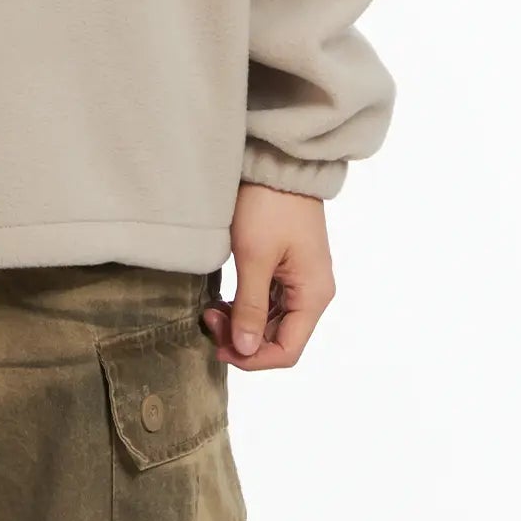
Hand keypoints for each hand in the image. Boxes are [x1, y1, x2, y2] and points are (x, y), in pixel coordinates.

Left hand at [200, 182, 335, 369]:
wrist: (277, 162)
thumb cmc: (269, 206)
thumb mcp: (254, 258)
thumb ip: (251, 308)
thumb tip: (247, 351)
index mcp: (313, 295)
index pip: (287, 350)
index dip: (253, 358)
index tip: (219, 348)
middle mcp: (312, 292)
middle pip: (278, 336)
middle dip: (243, 338)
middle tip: (207, 320)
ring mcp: (300, 279)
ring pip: (271, 320)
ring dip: (242, 323)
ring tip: (211, 309)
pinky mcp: (287, 266)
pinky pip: (268, 300)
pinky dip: (246, 305)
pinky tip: (223, 299)